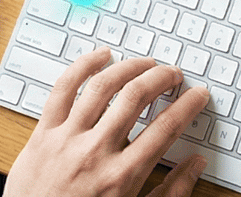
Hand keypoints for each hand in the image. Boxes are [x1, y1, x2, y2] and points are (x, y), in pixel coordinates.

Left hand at [3, 50, 209, 196]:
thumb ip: (170, 192)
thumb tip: (195, 166)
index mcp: (121, 177)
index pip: (166, 128)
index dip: (188, 106)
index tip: (198, 95)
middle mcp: (94, 153)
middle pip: (135, 97)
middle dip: (162, 77)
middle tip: (173, 74)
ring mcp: (66, 139)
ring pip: (102, 86)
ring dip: (129, 67)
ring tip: (146, 63)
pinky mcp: (42, 134)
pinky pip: (62, 89)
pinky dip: (83, 66)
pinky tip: (100, 57)